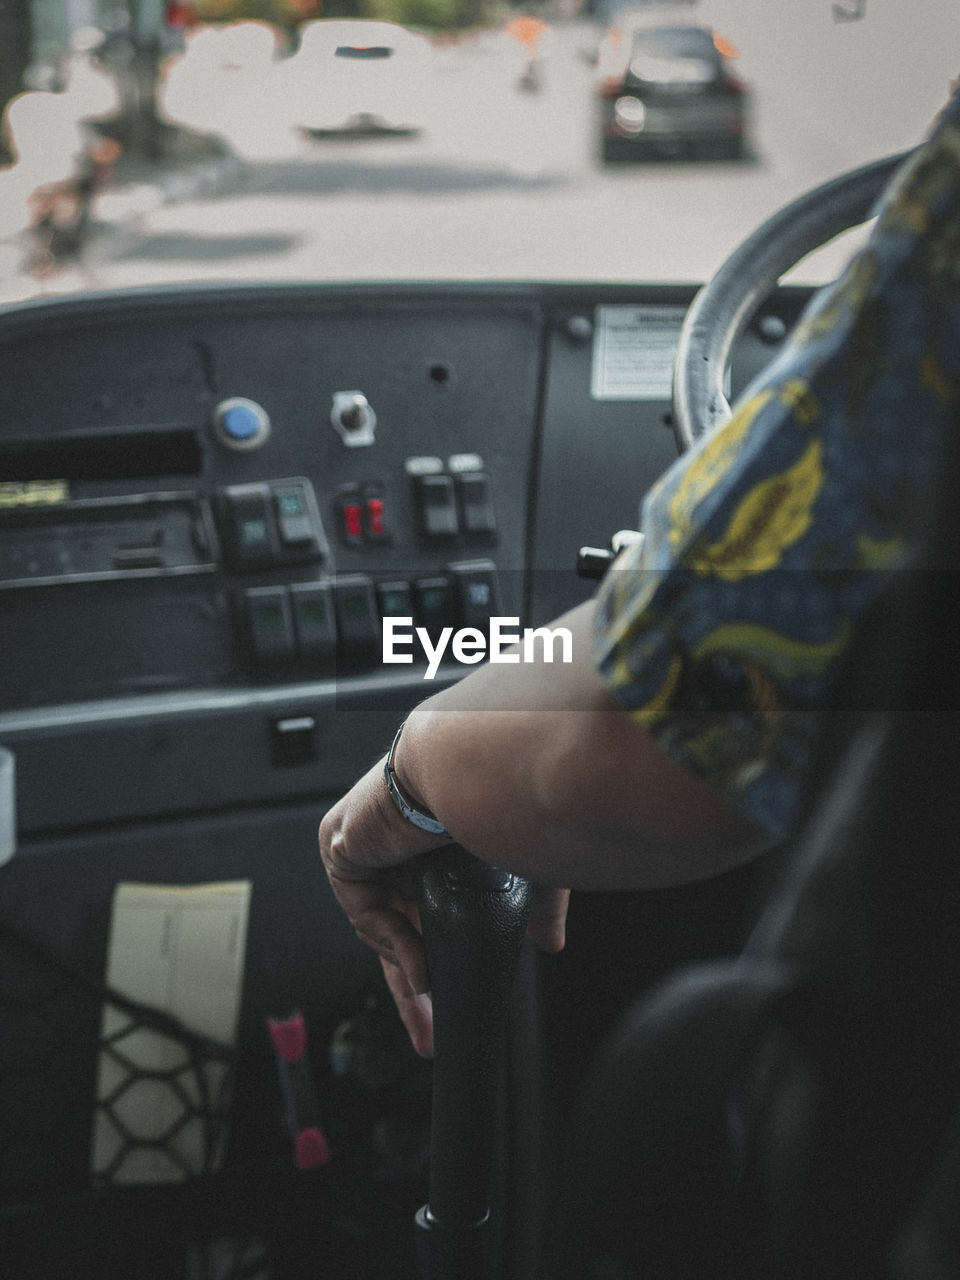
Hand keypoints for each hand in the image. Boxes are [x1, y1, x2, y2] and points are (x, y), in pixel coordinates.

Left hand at [318, 751, 568, 1056]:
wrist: (470, 771)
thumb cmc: (501, 796)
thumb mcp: (527, 868)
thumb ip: (536, 906)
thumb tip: (550, 943)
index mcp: (437, 843)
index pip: (428, 913)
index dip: (436, 962)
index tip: (444, 1012)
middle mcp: (401, 842)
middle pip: (398, 928)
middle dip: (412, 988)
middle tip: (430, 1031)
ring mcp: (371, 844)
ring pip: (378, 926)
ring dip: (405, 970)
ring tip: (432, 995)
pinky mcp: (345, 846)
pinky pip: (362, 908)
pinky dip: (390, 938)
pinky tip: (418, 960)